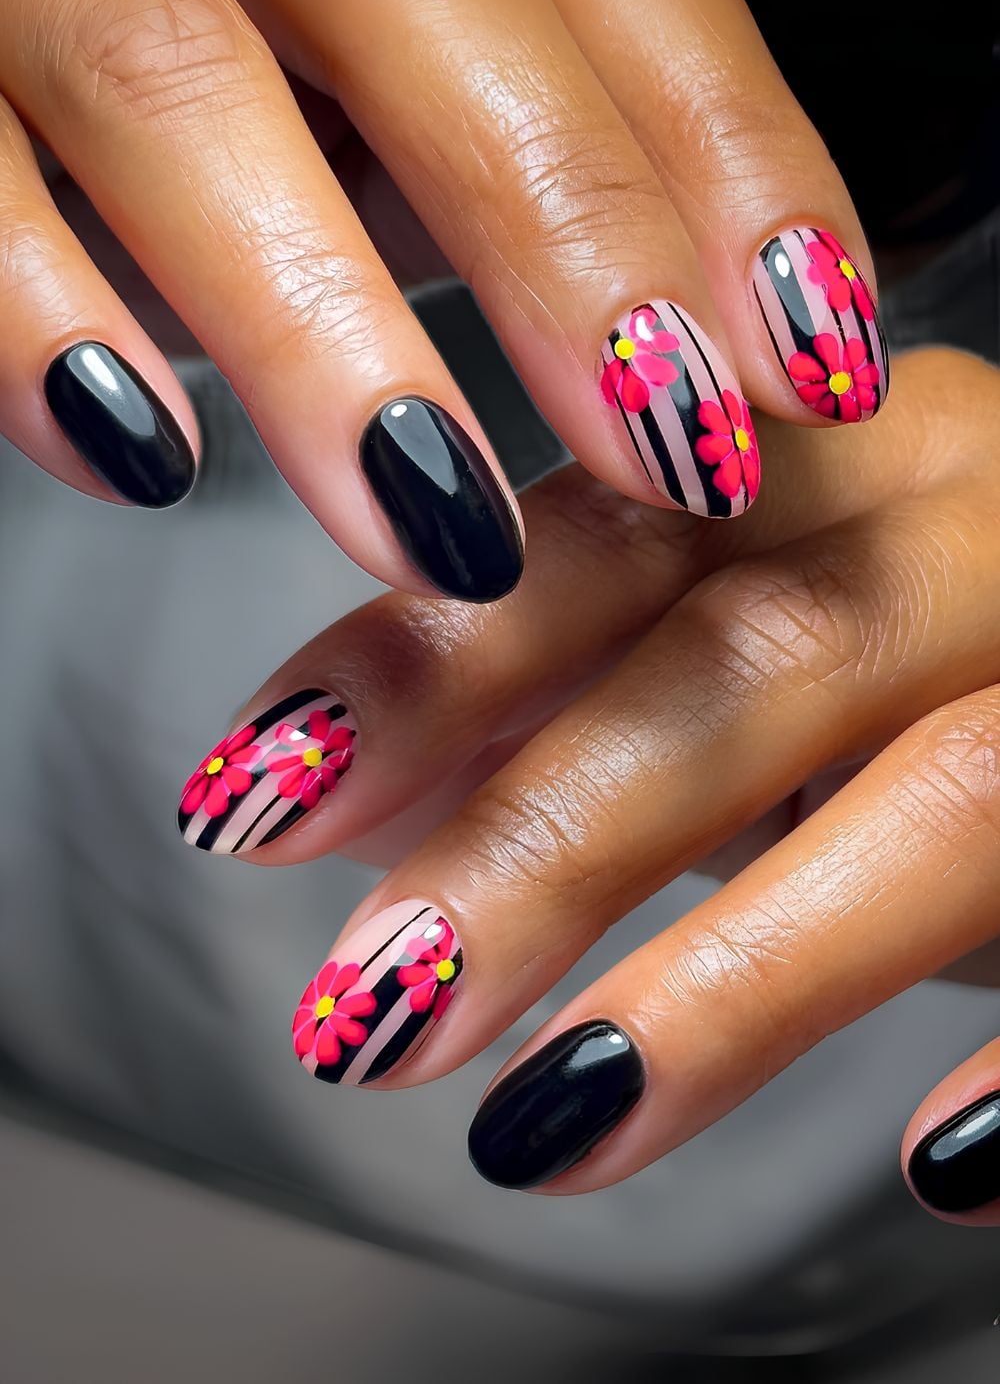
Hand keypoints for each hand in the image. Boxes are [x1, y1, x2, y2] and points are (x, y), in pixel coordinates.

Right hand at [1, 0, 885, 599]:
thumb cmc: (232, 25)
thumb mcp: (403, 49)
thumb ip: (530, 128)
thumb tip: (734, 320)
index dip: (731, 160)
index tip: (807, 365)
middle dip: (566, 244)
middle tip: (667, 454)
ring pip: (176, 86)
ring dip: (324, 330)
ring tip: (440, 529)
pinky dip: (40, 318)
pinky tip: (142, 454)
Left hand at [175, 346, 999, 1219]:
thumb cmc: (903, 625)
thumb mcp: (736, 616)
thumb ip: (564, 675)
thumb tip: (334, 775)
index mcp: (828, 446)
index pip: (607, 529)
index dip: (427, 662)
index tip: (255, 801)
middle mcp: (968, 519)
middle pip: (756, 653)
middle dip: (549, 840)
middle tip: (368, 1011)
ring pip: (948, 791)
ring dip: (740, 981)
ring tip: (543, 1133)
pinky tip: (937, 1171)